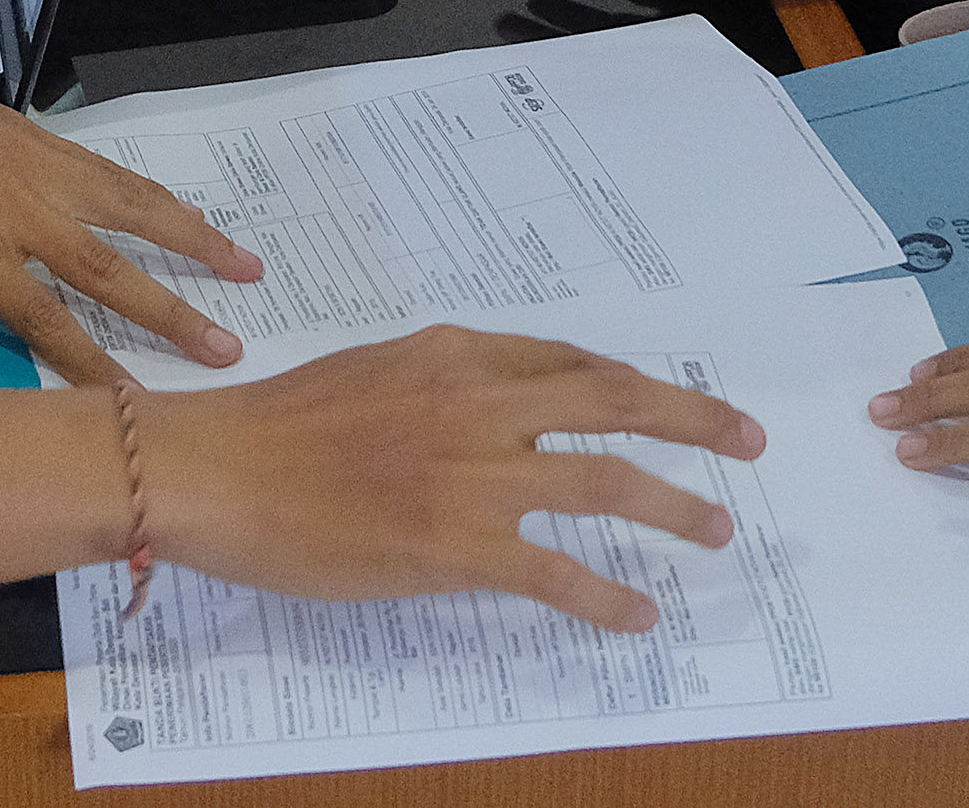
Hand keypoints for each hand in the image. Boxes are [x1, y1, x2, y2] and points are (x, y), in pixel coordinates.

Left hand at [0, 3, 263, 381]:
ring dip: (190, 239)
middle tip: (230, 348)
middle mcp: (14, 204)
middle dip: (169, 312)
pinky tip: (183, 211)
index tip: (139, 404)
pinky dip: (154, 194)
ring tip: (248, 267)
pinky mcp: (34, 135)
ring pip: (128, 207)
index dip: (90, 364)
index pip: (41, 316)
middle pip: (107, 267)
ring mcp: (32, 164)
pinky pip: (108, 171)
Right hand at [148, 327, 762, 630]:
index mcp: (457, 354)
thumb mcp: (374, 370)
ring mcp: (473, 474)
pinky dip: (607, 595)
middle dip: (693, 419)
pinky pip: (555, 572)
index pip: (571, 362)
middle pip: (615, 401)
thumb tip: (494, 405)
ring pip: (605, 482)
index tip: (675, 401)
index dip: (633, 384)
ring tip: (717, 530)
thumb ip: (443, 383)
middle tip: (748, 440)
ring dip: (673, 506)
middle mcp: (479, 402)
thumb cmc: (280, 425)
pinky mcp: (455, 545)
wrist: (221, 469)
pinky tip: (637, 614)